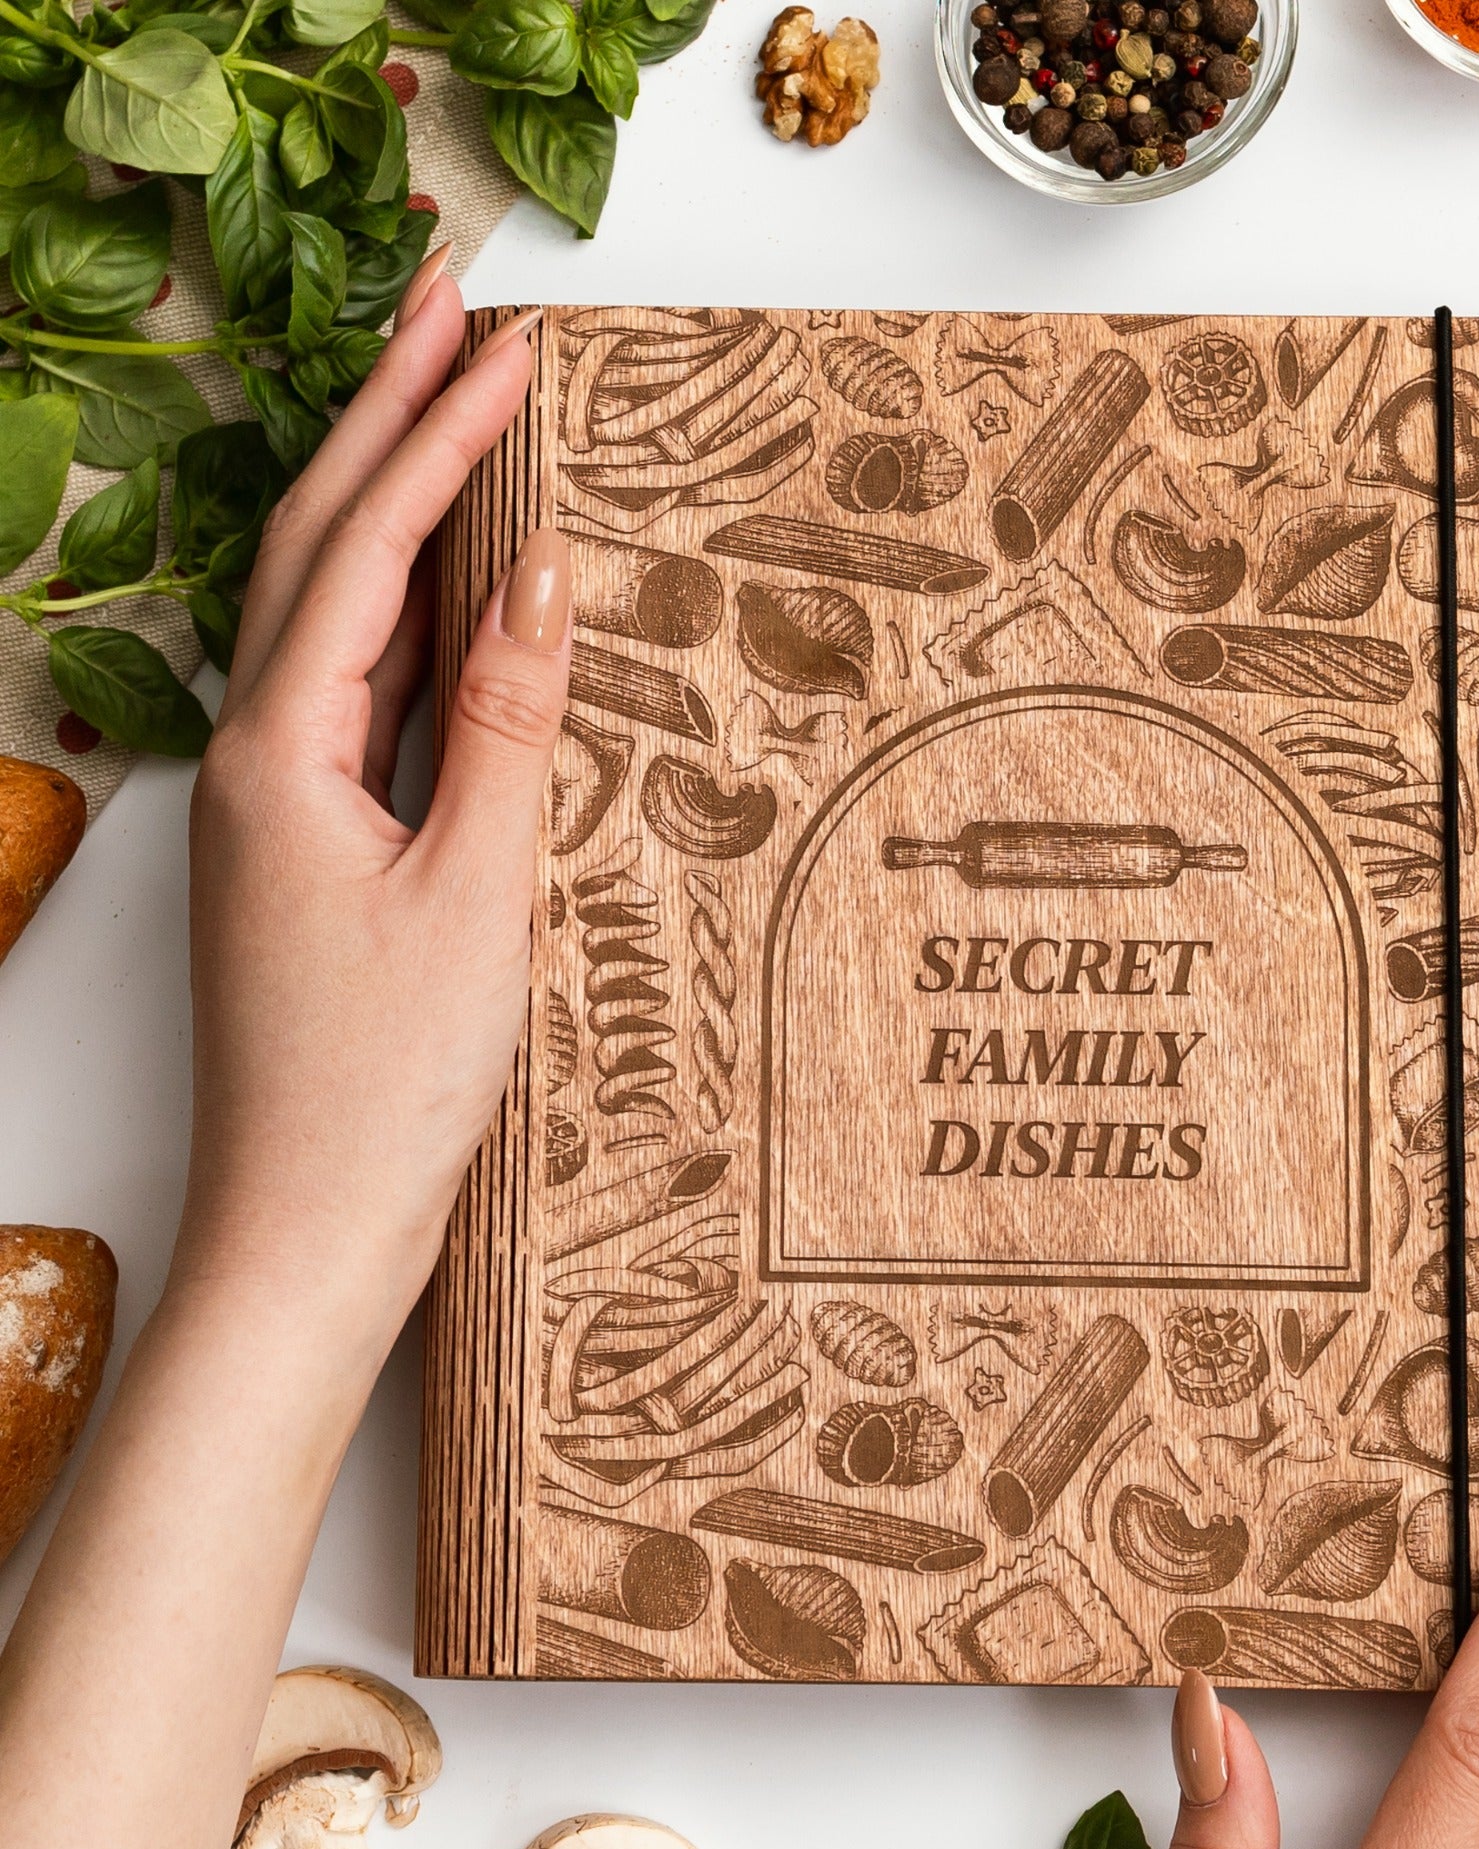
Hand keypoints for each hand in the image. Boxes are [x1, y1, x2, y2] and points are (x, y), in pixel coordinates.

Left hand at [172, 260, 571, 1352]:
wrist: (309, 1231)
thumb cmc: (384, 1088)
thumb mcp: (475, 895)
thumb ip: (509, 725)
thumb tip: (539, 575)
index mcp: (278, 756)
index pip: (363, 549)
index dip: (436, 436)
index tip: (506, 341)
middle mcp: (254, 758)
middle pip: (314, 543)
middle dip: (380, 414)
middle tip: (445, 302)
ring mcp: (274, 802)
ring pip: (327, 610)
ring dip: (385, 500)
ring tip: (446, 406)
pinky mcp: (307, 846)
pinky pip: (354, 693)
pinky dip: (405, 616)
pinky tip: (453, 591)